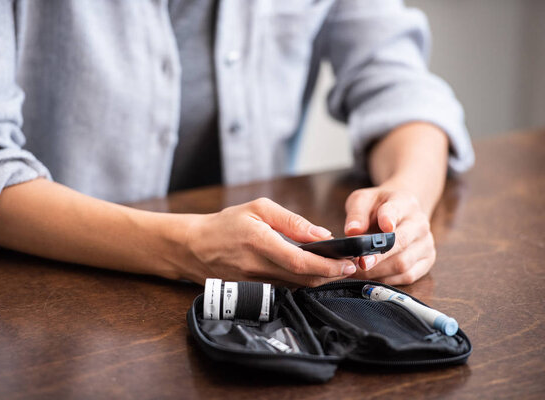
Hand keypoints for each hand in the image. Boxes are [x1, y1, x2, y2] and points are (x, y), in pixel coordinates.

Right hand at [182, 197, 356, 286]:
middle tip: (349, 267)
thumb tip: (321, 234)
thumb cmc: (226, 224)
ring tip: (335, 270)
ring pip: (295, 288)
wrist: (194, 247)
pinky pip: (284, 291)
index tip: (347, 264)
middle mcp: (256, 267)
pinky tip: (311, 276)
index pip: (299, 260)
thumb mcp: (258, 209)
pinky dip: (301, 285)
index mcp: (259, 242)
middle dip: (330, 275)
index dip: (327, 266)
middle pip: (302, 279)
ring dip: (318, 281)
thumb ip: (291, 221)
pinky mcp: (252, 293)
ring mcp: (253, 284)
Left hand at [343, 185, 435, 284]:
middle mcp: (419, 223)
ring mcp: (426, 243)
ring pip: (403, 264)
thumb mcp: (363, 200)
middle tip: (359, 262)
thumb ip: (357, 214)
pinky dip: (387, 280)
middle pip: (401, 242)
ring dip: (378, 271)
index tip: (384, 227)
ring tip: (358, 271)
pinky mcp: (426, 261)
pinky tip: (371, 277)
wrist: (400, 212)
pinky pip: (407, 276)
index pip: (395, 210)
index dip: (388, 219)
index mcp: (404, 202)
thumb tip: (352, 231)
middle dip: (378, 256)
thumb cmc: (378, 207)